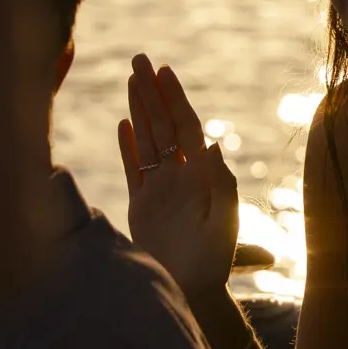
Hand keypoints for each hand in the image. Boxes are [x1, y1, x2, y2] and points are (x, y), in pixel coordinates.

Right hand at [118, 54, 238, 294]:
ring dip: (138, 110)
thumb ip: (218, 181)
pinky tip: (123, 124)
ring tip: (130, 81)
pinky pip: (132, 168)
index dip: (174, 98)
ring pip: (146, 139)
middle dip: (151, 92)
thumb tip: (210, 143)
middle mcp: (179, 174)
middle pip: (162, 124)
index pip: (185, 125)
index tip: (164, 70)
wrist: (194, 289)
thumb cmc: (215, 257)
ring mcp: (159, 187)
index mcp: (201, 173)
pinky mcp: (141, 205)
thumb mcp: (224, 218)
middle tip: (139, 60)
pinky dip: (127, 146)